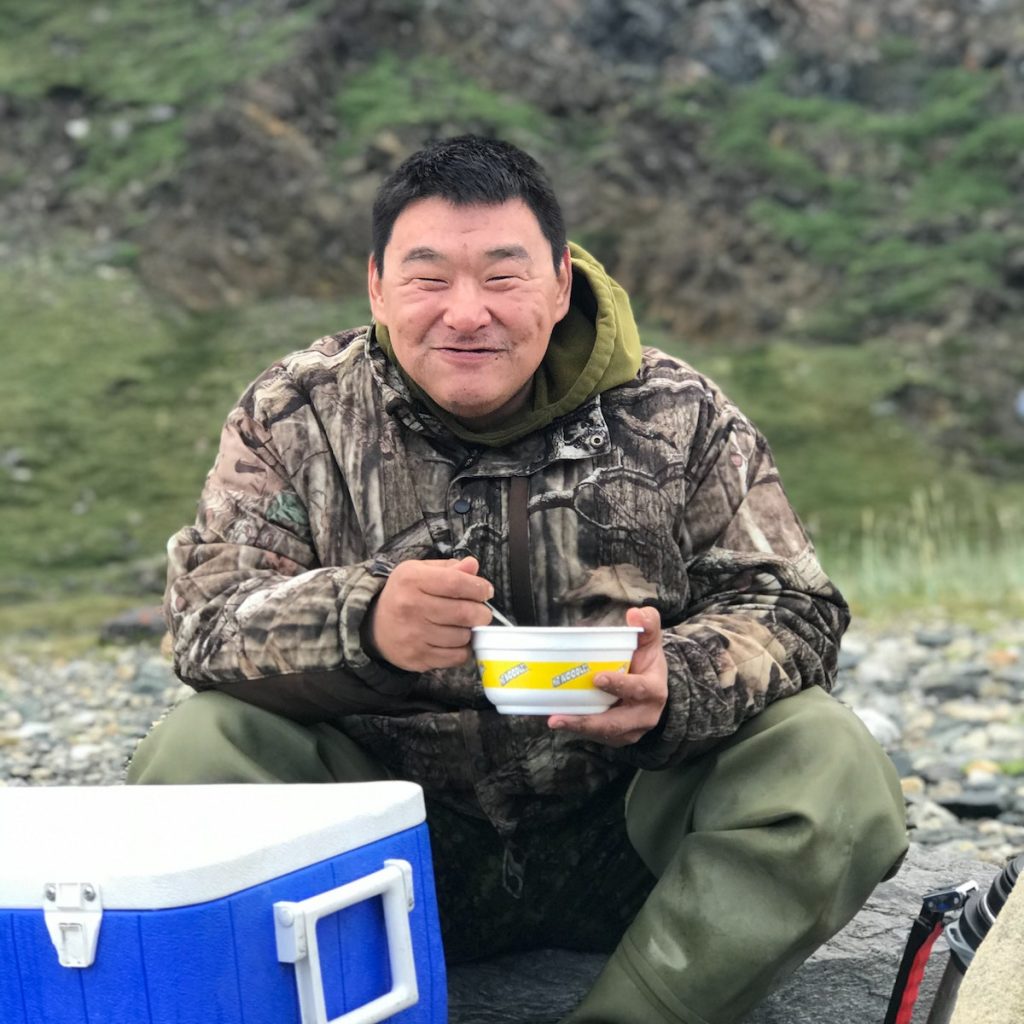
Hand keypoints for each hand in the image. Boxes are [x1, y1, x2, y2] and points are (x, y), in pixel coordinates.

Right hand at [366, 556, 493, 671]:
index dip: (478, 587)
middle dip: (482, 612)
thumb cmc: (404, 595)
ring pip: (462, 636)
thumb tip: (473, 565)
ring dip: (470, 631)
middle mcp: (411, 607)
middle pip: (463, 612)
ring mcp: (414, 635)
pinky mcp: (418, 657)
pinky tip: (455, 640)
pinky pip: (456, 656)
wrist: (376, 627)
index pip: (455, 583)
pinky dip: (463, 649)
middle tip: (481, 612)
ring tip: (463, 625)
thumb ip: (449, 568)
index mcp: (411, 580)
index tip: (486, 591)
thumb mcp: (420, 572)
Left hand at [548, 606, 667, 746]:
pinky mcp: (616, 738)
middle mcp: (644, 716)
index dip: (619, 685)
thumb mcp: (650, 643)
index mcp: (654, 690)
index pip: (638, 689)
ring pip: (602, 733)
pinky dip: (574, 729)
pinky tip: (554, 719)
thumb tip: (636, 613)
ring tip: (552, 720)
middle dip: (587, 721)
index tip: (597, 678)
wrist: (654, 693)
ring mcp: (629, 731)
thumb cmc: (646, 664)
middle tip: (558, 717)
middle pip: (615, 723)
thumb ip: (647, 626)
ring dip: (576, 728)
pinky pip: (594, 736)